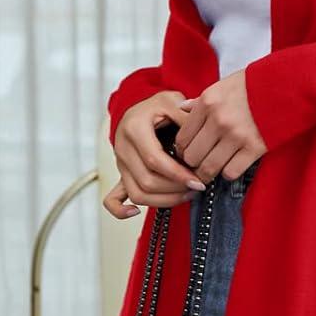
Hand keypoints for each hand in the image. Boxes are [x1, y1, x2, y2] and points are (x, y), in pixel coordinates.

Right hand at [104, 91, 204, 218]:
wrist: (140, 109)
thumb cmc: (158, 106)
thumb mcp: (172, 102)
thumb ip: (186, 116)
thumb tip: (202, 135)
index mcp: (134, 129)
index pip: (154, 160)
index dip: (177, 174)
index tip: (198, 180)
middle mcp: (122, 149)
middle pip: (146, 181)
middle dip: (175, 189)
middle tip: (197, 187)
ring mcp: (119, 164)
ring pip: (136, 193)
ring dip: (163, 200)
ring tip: (186, 195)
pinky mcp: (120, 174)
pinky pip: (112, 199)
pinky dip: (121, 210)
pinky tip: (136, 213)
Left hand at [173, 69, 266, 182]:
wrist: (290, 85)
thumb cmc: (256, 85)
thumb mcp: (224, 85)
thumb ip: (201, 100)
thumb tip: (182, 108)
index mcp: (207, 102)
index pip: (182, 138)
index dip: (183, 151)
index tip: (190, 153)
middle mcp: (218, 119)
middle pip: (192, 157)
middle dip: (195, 164)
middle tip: (202, 163)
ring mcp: (236, 135)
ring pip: (208, 168)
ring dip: (210, 172)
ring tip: (215, 169)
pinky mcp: (254, 148)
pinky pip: (231, 172)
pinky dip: (230, 172)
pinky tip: (234, 164)